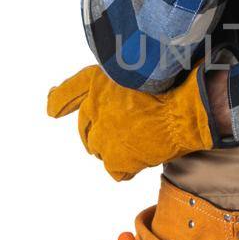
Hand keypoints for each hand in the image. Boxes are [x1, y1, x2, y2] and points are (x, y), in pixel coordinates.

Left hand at [46, 62, 214, 179]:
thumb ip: (115, 76)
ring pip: (99, 151)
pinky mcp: (115, 160)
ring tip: (138, 140)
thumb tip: (92, 83)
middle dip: (100, 131)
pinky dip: (126, 167)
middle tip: (125, 129)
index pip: (65, 96)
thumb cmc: (170, 85)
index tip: (52, 110)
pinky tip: (142, 155)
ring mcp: (102, 137)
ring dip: (114, 148)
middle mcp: (93, 109)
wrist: (185, 111)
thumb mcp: (137, 69)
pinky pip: (115, 170)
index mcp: (96, 83)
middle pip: (85, 130)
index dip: (57, 103)